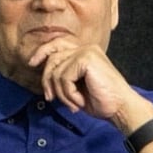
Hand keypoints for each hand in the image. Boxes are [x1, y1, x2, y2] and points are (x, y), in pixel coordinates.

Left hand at [28, 40, 152, 132]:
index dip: (42, 52)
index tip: (31, 64)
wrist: (121, 107)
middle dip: (47, 81)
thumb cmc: (101, 101)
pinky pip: (64, 78)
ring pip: (56, 72)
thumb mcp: (77, 87)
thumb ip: (63, 77)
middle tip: (50, 98)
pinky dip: (69, 94)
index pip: (57, 44)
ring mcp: (86, 52)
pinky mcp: (86, 59)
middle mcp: (85, 48)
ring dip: (62, 94)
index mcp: (85, 52)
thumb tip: (45, 76)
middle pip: (52, 58)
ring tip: (74, 103)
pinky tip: (80, 101)